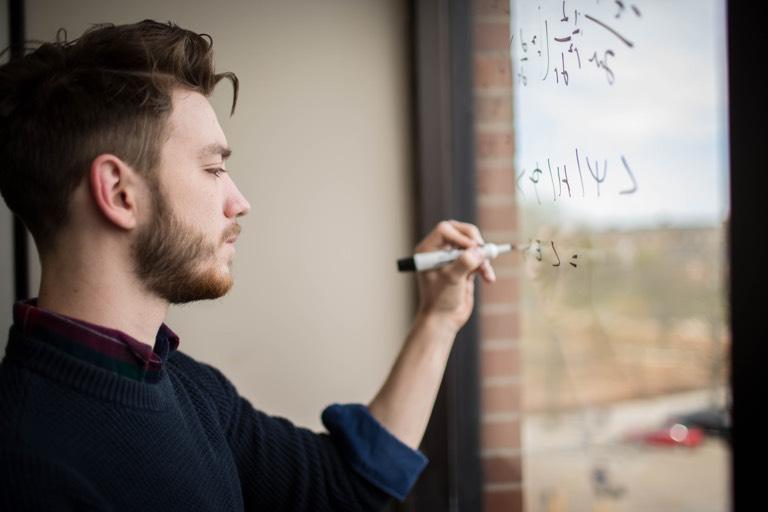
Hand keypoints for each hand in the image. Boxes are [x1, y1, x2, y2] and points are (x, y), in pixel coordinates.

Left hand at [414, 220, 495, 334]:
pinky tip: (489, 278)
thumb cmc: (440, 299)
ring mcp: (453, 258)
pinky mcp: (464, 266)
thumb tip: (478, 251)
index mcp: (428, 250)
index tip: (472, 249)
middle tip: (483, 250)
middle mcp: (439, 251)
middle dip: (475, 241)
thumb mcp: (451, 279)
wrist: (444, 319)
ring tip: (486, 273)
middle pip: (461, 232)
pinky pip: (479, 258)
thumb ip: (464, 262)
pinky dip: (485, 266)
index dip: (461, 236)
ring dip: (483, 257)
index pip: (445, 230)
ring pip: (473, 245)